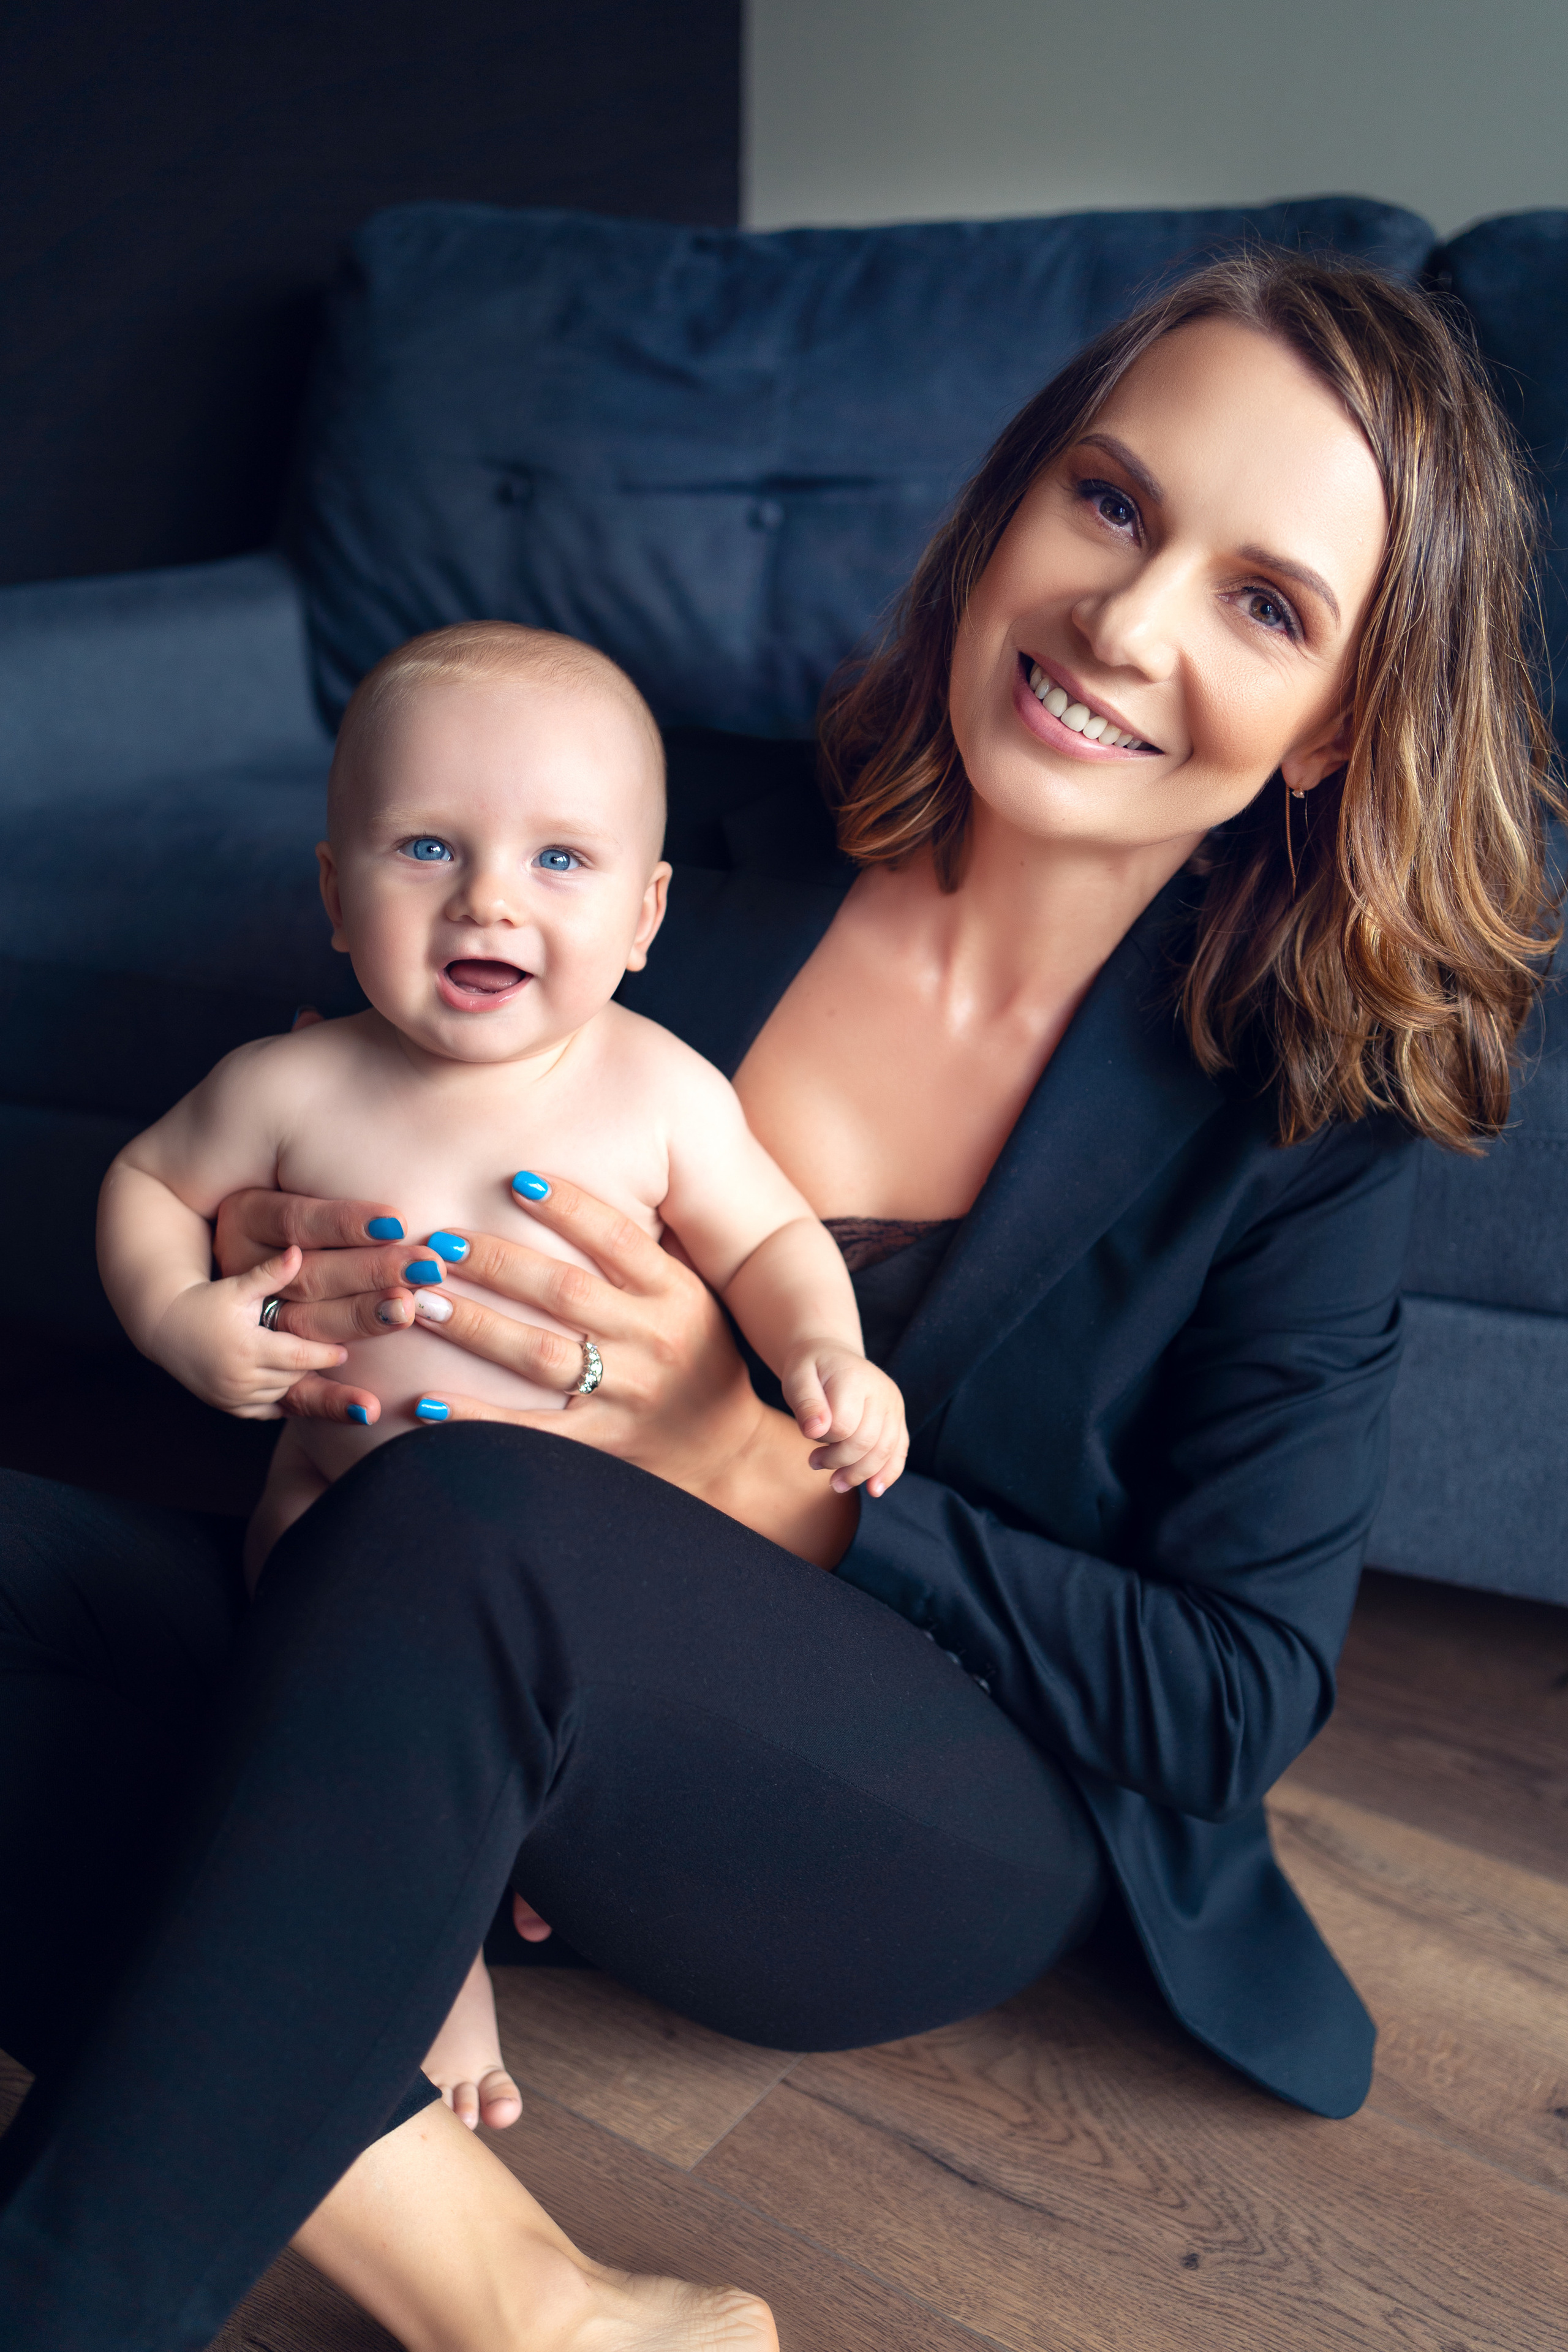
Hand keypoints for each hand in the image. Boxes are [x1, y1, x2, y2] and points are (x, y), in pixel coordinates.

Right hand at [147, 1247, 349, 1418]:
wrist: (166, 1325)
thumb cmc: (205, 1301)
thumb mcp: (238, 1287)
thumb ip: (270, 1273)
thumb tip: (298, 1252)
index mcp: (247, 1348)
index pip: (299, 1356)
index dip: (325, 1354)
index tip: (345, 1350)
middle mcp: (239, 1378)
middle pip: (293, 1376)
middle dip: (312, 1365)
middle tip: (334, 1354)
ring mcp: (231, 1396)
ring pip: (281, 1393)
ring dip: (296, 1379)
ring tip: (310, 1363)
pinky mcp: (226, 1405)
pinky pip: (265, 1409)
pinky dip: (279, 1398)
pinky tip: (289, 1383)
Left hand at [396, 1173, 766, 1501]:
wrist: (729, 1450)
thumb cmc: (700, 1356)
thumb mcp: (691, 1296)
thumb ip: (642, 1256)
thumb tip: (568, 1193)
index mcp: (675, 1294)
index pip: (617, 1239)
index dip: (568, 1207)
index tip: (516, 1180)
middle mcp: (651, 1340)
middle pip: (564, 1292)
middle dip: (497, 1263)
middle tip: (440, 1242)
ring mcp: (625, 1394)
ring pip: (539, 1355)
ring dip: (476, 1327)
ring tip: (424, 1304)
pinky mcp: (599, 1442)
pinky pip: (528, 1430)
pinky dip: (475, 1418)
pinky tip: (427, 1402)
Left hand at [783, 1345, 907, 1496]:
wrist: (831, 1355)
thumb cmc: (810, 1369)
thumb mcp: (796, 1378)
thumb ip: (805, 1403)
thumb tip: (815, 1432)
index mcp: (855, 1377)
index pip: (843, 1425)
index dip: (824, 1439)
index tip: (808, 1434)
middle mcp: (882, 1391)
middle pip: (866, 1442)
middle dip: (839, 1461)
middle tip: (814, 1462)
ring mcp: (894, 1405)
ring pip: (885, 1451)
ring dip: (859, 1474)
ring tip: (835, 1483)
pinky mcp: (898, 1417)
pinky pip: (899, 1450)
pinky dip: (888, 1473)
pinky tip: (874, 1490)